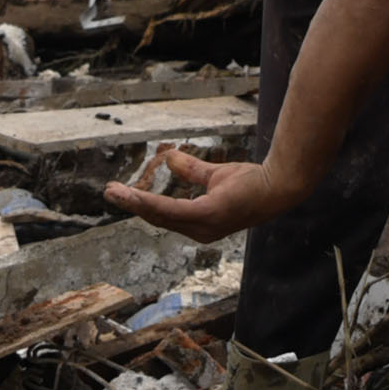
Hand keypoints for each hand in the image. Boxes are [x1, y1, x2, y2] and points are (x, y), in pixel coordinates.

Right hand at [100, 142, 299, 244]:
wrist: (278, 184)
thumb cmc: (252, 182)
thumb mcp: (213, 176)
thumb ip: (191, 171)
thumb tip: (169, 158)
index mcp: (200, 223)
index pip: (165, 215)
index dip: (142, 206)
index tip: (120, 194)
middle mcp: (200, 230)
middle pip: (157, 218)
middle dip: (131, 205)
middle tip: (109, 192)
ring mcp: (204, 226)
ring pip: (161, 215)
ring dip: (135, 204)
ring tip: (114, 193)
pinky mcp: (208, 215)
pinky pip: (172, 210)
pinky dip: (151, 204)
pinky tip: (135, 196)